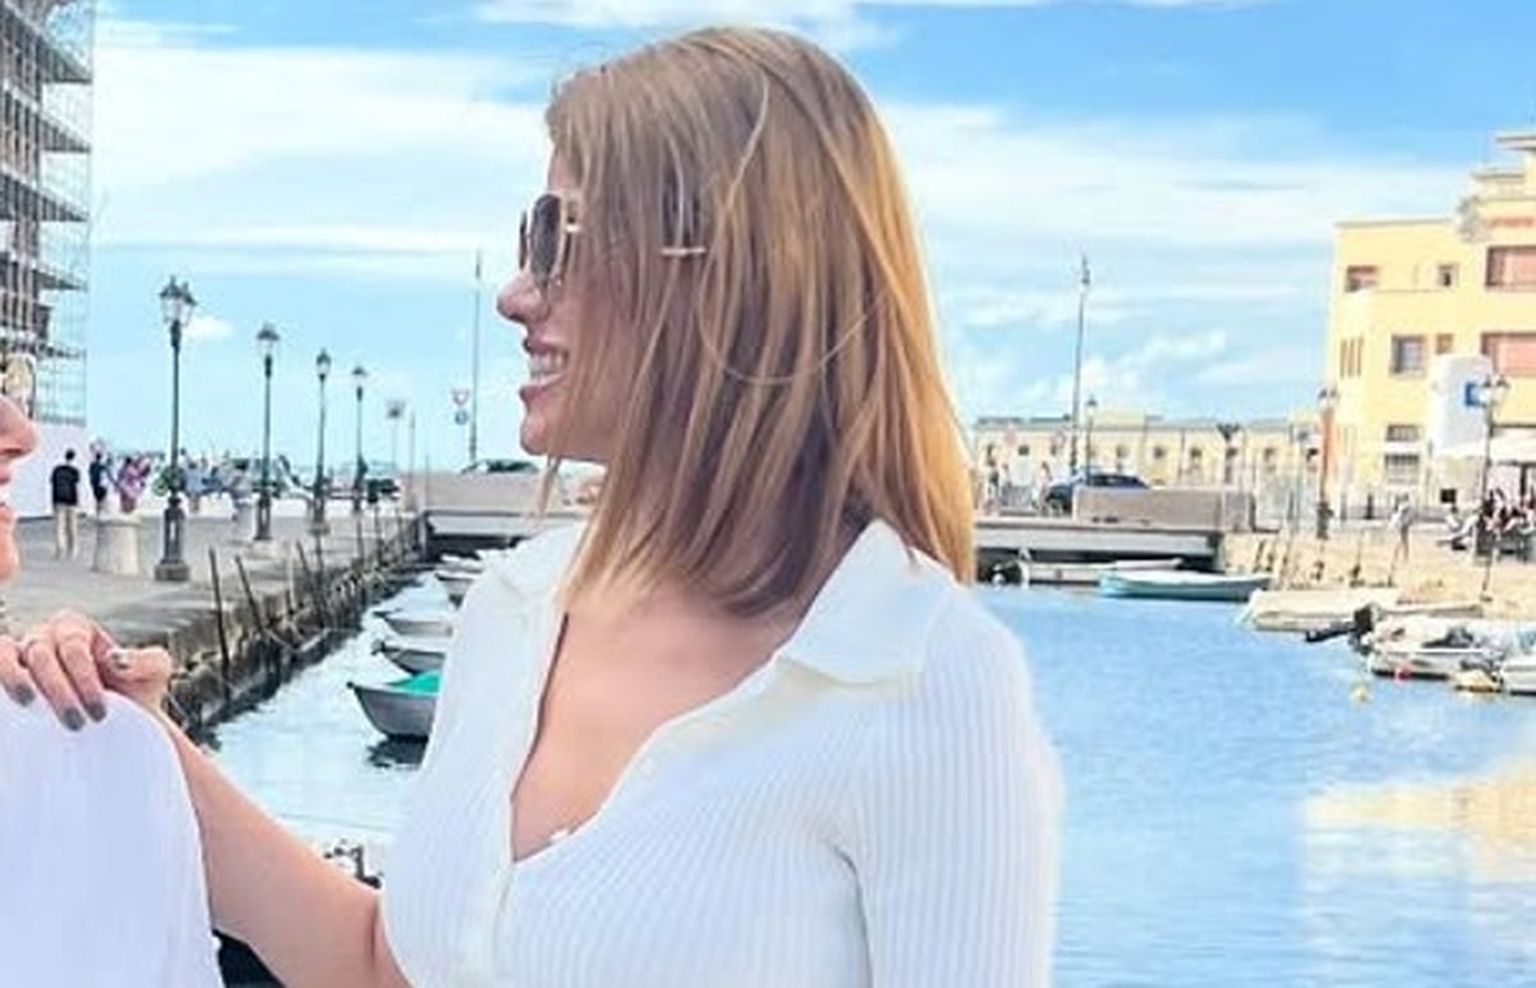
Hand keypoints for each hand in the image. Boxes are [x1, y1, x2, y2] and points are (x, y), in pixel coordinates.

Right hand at [0, 610, 172, 730]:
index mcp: (76, 628)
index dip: (84, 679)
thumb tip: (114, 660)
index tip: (99, 712)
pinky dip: (0, 679)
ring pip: (5, 653)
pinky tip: (9, 705)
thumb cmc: (132, 695)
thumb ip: (146, 661)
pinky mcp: (5, 677)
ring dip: (15, 679)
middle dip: (58, 690)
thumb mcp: (153, 674)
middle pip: (40, 653)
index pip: (73, 647)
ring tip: (28, 704)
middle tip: (75, 724)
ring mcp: (18, 656)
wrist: (115, 726)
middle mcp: (43, 636)